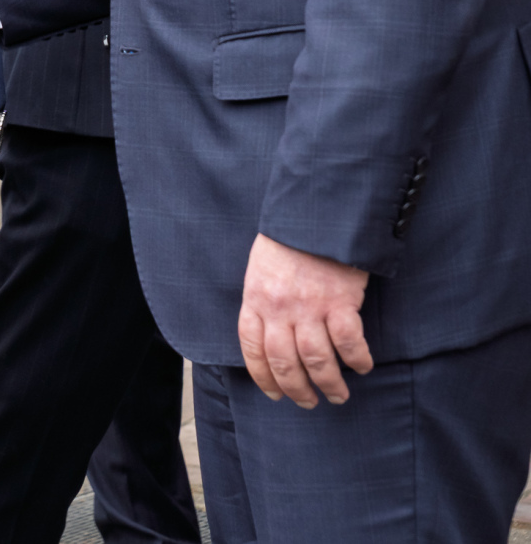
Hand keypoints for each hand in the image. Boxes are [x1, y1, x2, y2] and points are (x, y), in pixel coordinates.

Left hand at [238, 233, 372, 407]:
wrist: (315, 213)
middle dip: (296, 390)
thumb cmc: (288, 238)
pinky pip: (349, 342)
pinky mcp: (340, 301)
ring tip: (337, 395)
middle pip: (284, 363)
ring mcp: (310, 307)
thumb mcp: (261, 266)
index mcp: (256, 298)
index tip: (274, 393)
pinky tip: (363, 367)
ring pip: (317, 361)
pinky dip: (358, 360)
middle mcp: (280, 308)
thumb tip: (271, 332)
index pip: (252, 348)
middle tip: (308, 402)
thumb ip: (263, 298)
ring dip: (329, 385)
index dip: (263, 376)